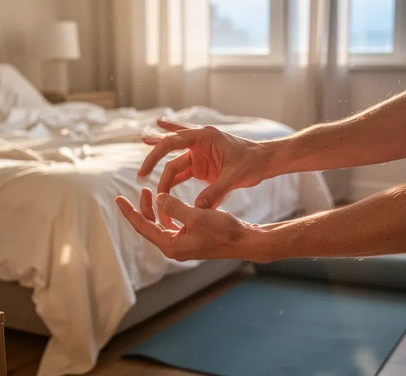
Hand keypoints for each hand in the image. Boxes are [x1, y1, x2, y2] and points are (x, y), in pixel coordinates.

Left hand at [115, 187, 258, 261]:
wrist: (244, 240)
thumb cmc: (223, 230)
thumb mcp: (196, 215)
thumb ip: (174, 206)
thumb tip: (158, 198)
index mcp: (171, 245)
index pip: (143, 227)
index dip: (130, 212)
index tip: (118, 198)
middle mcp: (174, 247)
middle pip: (149, 226)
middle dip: (142, 208)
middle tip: (141, 189)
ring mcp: (182, 245)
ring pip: (160, 225)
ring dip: (155, 209)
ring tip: (153, 192)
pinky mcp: (191, 240)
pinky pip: (172, 225)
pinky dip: (168, 212)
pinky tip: (171, 201)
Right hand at [138, 118, 270, 221]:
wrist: (265, 161)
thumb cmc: (253, 164)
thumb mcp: (235, 178)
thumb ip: (217, 192)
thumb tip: (198, 208)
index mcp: (204, 138)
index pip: (172, 142)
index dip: (155, 156)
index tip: (144, 172)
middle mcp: (198, 142)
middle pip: (169, 150)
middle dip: (153, 160)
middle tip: (140, 175)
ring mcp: (199, 153)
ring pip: (173, 159)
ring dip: (158, 159)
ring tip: (140, 148)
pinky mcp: (202, 164)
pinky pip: (181, 167)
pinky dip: (168, 166)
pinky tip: (155, 149)